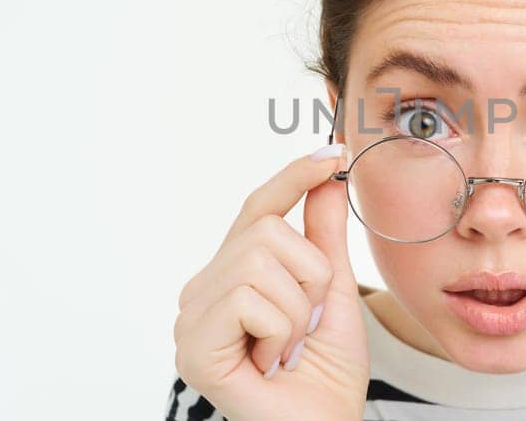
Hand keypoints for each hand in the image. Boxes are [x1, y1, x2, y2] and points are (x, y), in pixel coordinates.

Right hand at [174, 144, 368, 419]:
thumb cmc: (326, 372)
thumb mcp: (333, 291)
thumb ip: (323, 235)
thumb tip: (326, 174)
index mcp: (232, 275)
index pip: (258, 209)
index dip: (292, 177)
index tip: (332, 152)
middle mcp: (203, 291)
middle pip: (263, 230)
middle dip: (309, 274)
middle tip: (308, 323)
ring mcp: (192, 319)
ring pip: (258, 262)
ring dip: (297, 309)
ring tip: (290, 347)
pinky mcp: (192, 348)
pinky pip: (247, 299)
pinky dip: (279, 332)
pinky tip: (272, 362)